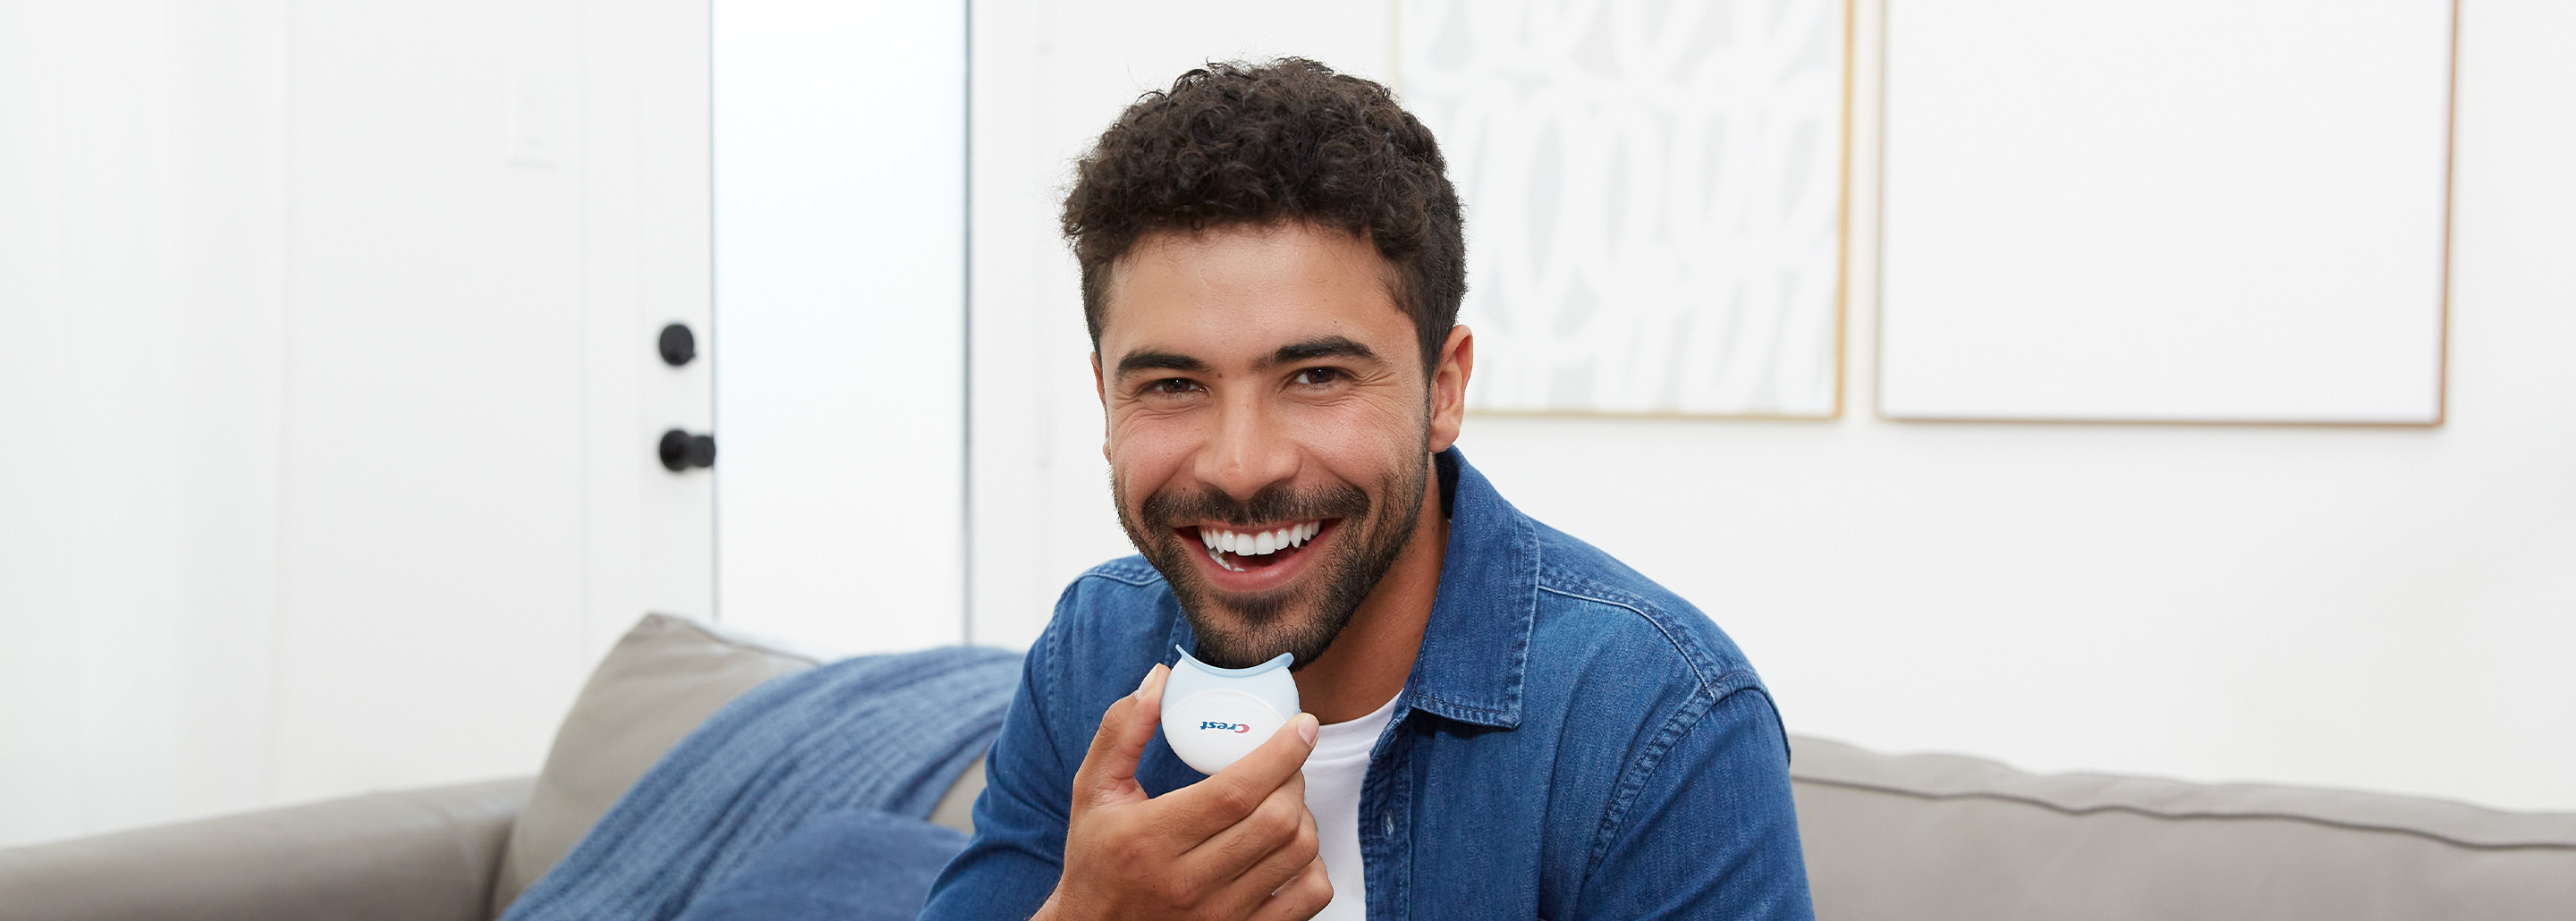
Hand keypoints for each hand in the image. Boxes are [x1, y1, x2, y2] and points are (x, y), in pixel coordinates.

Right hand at [1033, 663, 1331, 920]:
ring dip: (1305, 816)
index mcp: (1149, 839)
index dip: (1279, 754)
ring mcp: (1218, 916)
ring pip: (1299, 855)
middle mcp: (1186, 883)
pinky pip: (1308, 897)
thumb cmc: (1096, 856)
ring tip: (1284, 799)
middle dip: (1295, 778)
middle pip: (1276, 821)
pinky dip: (1313, 865)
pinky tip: (1289, 847)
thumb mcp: (1093, 790)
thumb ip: (1122, 731)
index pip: (1234, 792)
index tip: (1302, 726)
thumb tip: (1159, 679)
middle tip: (1287, 760)